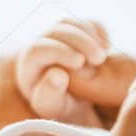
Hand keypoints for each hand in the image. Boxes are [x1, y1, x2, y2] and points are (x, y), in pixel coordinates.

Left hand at [0, 18, 135, 135]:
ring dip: (90, 36)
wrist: (77, 108)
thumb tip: (57, 74)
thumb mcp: (56, 111)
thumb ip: (51, 96)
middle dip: (80, 41)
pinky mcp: (76, 34)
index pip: (36, 50)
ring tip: (104, 58)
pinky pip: (86, 23)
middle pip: (56, 31)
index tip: (80, 62)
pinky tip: (106, 52)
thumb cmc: (62, 112)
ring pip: (70, 24)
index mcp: (29, 67)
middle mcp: (41, 49)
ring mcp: (58, 39)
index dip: (58, 51)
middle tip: (99, 59)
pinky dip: (98, 32)